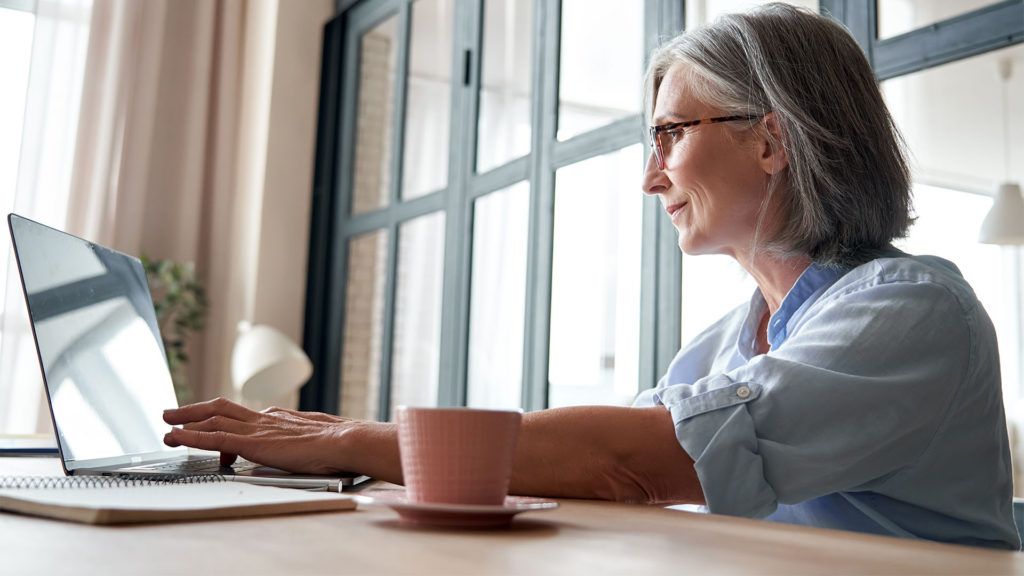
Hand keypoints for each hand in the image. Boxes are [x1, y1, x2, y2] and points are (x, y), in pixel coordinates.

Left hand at [162, 397, 357, 474]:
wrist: (345, 441)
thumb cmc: (339, 445)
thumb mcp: (319, 440)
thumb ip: (305, 442)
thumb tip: (309, 449)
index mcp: (280, 418)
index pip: (244, 416)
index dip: (223, 419)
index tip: (210, 424)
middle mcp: (265, 419)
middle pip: (222, 408)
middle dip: (195, 410)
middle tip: (174, 412)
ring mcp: (257, 429)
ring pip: (213, 420)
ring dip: (186, 422)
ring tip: (167, 425)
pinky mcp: (253, 443)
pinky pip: (214, 438)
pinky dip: (191, 437)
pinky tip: (176, 437)